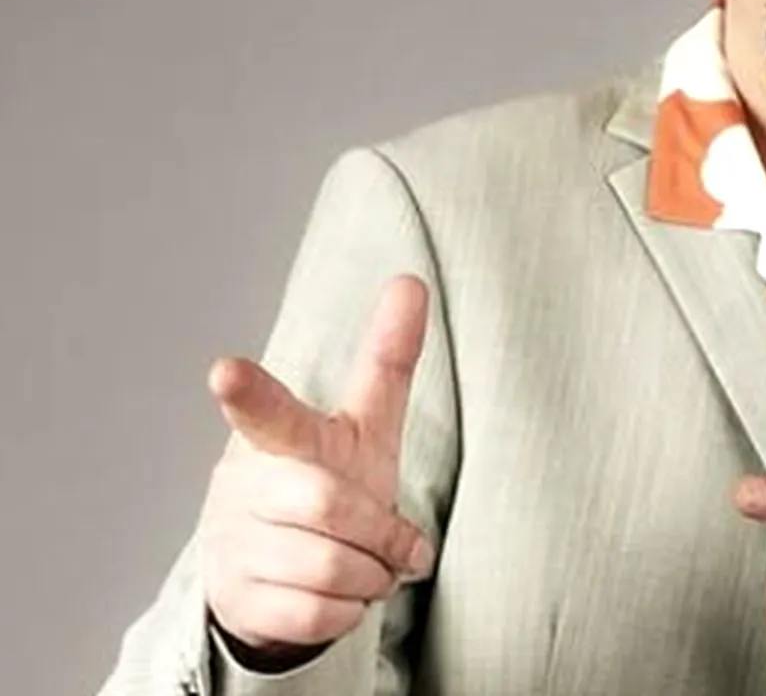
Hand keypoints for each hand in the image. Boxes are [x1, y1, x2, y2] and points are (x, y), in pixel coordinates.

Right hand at [200, 274, 436, 659]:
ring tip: (373, 570)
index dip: (247, 393)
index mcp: (276, 437)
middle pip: (330, 505)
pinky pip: (311, 614)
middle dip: (381, 532)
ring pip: (326, 567)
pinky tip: (346, 598)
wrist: (276, 573)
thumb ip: (386, 358)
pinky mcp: (236, 600)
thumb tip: (411, 280)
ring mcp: (232, 543)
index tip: (224, 370)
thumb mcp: (363, 423)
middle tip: (401, 546)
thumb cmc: (329, 480)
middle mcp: (243, 485)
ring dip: (371, 576)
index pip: (265, 411)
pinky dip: (347, 612)